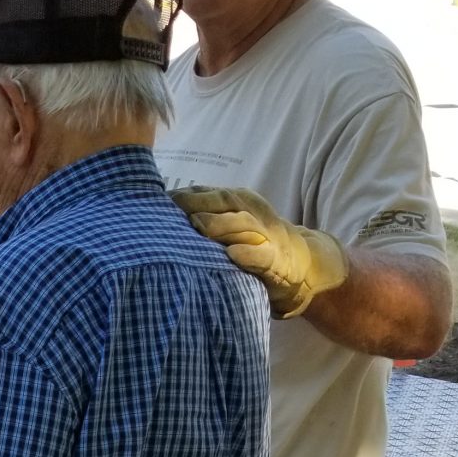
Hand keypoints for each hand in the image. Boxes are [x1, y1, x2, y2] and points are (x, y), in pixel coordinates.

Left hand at [172, 186, 346, 317]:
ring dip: (220, 225)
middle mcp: (251, 211)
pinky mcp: (276, 260)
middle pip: (223, 203)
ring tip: (198, 226)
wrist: (301, 263)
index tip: (156, 201)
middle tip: (170, 209)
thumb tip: (161, 211)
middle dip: (197, 204)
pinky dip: (248, 254)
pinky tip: (232, 255)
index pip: (206, 193)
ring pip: (242, 225)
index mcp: (236, 201)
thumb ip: (203, 215)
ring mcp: (266, 234)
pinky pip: (262, 255)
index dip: (183, 196)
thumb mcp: (229, 222)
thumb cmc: (253, 242)